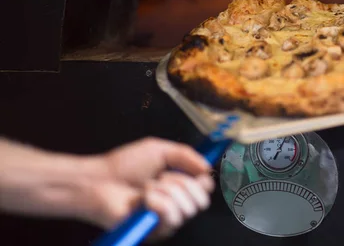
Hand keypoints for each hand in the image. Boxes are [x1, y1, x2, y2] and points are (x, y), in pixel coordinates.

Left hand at [85, 137, 214, 239]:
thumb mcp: (158, 149)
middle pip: (201, 200)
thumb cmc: (123, 166)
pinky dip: (157, 201)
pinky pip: (170, 216)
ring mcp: (165, 219)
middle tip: (163, 177)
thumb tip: (207, 167)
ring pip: (187, 208)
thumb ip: (186, 154)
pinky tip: (143, 199)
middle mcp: (174, 203)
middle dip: (183, 183)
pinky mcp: (155, 231)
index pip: (206, 188)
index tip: (195, 171)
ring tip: (148, 187)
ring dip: (167, 191)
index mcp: (178, 184)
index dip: (203, 179)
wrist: (98, 182)